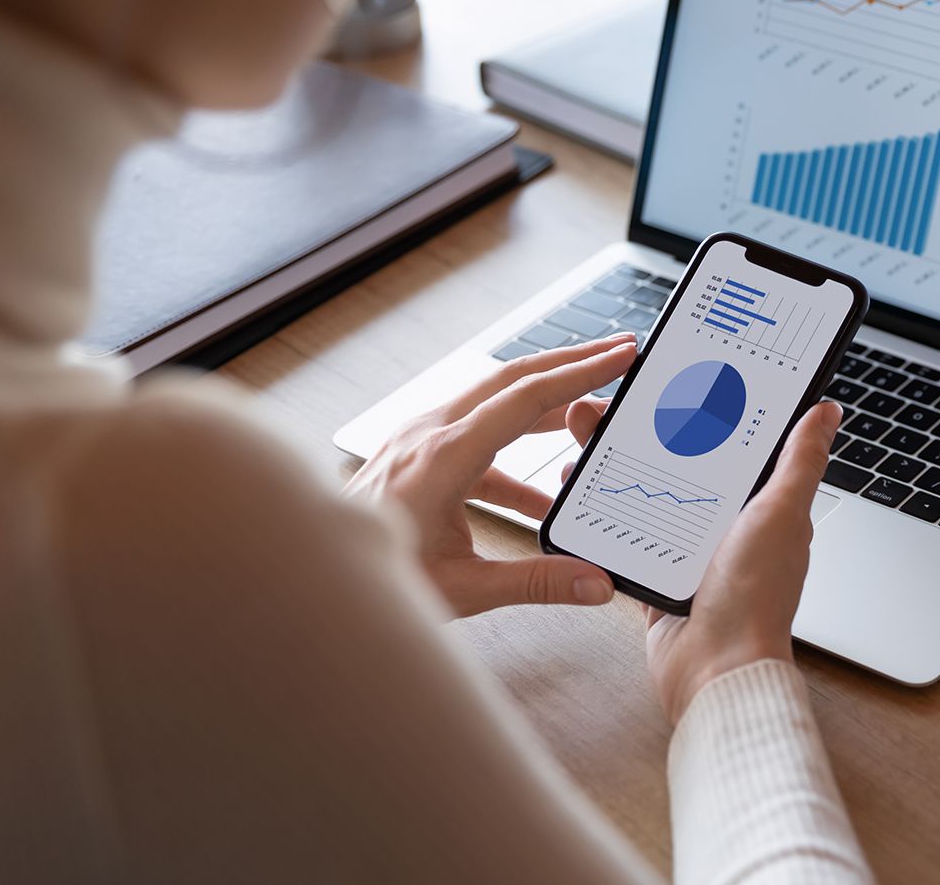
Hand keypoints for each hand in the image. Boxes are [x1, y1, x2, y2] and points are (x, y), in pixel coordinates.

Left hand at [345, 335, 636, 616]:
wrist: (318, 574)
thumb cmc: (378, 578)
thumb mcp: (464, 587)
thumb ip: (536, 582)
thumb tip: (595, 583)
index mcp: (443, 456)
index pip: (526, 397)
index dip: (580, 374)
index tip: (621, 357)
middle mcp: (429, 434)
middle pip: (513, 379)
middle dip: (571, 363)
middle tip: (620, 353)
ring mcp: (419, 439)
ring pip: (493, 401)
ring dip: (545, 403)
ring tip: (590, 413)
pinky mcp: (415, 454)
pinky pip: (476, 437)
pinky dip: (515, 454)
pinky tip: (542, 498)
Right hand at [563, 396, 841, 723]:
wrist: (714, 670)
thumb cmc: (754, 599)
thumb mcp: (780, 513)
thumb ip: (799, 461)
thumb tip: (827, 411)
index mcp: (763, 505)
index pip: (734, 442)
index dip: (706, 408)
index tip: (675, 377)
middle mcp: (728, 525)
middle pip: (682, 460)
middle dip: (646, 427)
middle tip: (611, 401)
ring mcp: (691, 550)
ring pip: (649, 489)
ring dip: (616, 458)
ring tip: (586, 430)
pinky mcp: (657, 573)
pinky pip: (625, 532)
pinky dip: (601, 508)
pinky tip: (579, 483)